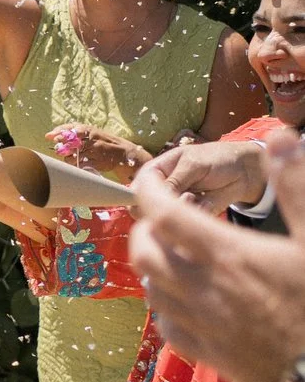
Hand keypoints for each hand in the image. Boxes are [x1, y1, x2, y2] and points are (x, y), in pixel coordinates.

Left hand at [48, 123, 148, 181]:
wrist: (123, 153)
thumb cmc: (102, 140)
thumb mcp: (90, 131)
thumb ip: (71, 130)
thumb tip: (49, 135)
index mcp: (89, 130)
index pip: (71, 130)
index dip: (59, 133)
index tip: (51, 137)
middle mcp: (92, 140)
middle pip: (68, 145)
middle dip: (62, 149)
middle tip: (64, 150)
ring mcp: (95, 152)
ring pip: (71, 158)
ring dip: (69, 159)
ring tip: (76, 158)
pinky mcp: (97, 163)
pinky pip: (79, 167)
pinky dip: (76, 166)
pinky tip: (80, 164)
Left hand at [131, 127, 304, 381]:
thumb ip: (299, 188)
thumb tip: (278, 138)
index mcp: (226, 256)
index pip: (162, 213)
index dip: (147, 188)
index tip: (147, 176)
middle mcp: (202, 290)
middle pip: (144, 251)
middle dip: (146, 227)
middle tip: (168, 217)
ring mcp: (202, 326)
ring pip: (151, 288)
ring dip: (155, 264)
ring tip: (179, 253)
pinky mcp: (210, 356)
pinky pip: (168, 326)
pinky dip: (167, 305)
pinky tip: (188, 300)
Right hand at [143, 138, 267, 212]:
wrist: (246, 171)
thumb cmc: (217, 159)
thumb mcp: (193, 164)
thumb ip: (173, 180)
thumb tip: (154, 198)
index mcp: (155, 172)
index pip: (136, 187)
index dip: (140, 196)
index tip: (155, 198)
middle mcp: (161, 189)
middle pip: (146, 208)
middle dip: (165, 204)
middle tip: (185, 195)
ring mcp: (175, 204)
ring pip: (166, 218)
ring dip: (183, 209)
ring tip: (197, 196)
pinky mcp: (190, 215)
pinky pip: (186, 223)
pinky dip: (197, 214)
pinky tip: (206, 202)